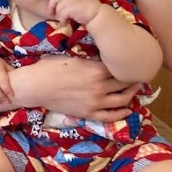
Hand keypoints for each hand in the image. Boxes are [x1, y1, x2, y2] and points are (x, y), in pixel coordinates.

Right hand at [14, 56, 137, 121]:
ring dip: (131, 94)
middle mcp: (100, 87)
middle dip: (133, 79)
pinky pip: (111, 116)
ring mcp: (95, 102)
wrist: (34, 86)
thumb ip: (89, 59)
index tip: (131, 62)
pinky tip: (127, 109)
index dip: (127, 65)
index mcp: (96, 70)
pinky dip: (122, 113)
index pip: (119, 67)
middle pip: (124, 83)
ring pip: (122, 99)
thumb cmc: (49, 67)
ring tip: (134, 89)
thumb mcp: (71, 57)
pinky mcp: (89, 113)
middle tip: (137, 75)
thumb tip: (101, 55)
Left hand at [48, 0, 100, 27]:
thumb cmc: (88, 10)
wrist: (97, 14)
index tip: (51, 10)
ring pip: (58, 9)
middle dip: (52, 9)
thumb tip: (56, 8)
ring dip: (60, 17)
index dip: (52, 3)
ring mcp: (70, 0)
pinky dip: (62, 20)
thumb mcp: (77, 2)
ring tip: (65, 22)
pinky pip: (61, 15)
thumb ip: (68, 2)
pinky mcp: (71, 8)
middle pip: (55, 1)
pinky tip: (67, 23)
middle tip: (54, 16)